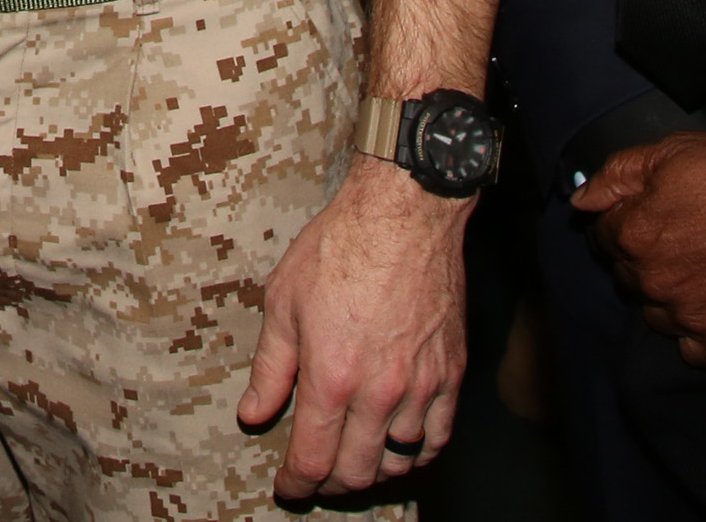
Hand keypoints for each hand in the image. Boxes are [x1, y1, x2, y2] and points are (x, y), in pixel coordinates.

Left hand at [235, 159, 468, 500]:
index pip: (313, 458)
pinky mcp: (451, 376)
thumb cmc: (339, 250)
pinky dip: (417, 455)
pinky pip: (439, 438)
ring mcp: (420, 387)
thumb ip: (271, 368)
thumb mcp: (284, 303)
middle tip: (316, 478)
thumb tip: (254, 414)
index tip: (288, 489)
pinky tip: (400, 449)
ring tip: (354, 462)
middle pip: (356, 472)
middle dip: (330, 484)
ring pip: (399, 462)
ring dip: (373, 472)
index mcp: (331, 377)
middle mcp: (379, 392)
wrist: (403, 217)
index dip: (296, 484)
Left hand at [572, 131, 705, 365]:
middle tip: (682, 247)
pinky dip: (701, 334)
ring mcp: (691, 318)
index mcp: (634, 234)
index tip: (648, 220)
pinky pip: (695, 352)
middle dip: (645, 263)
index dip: (623, 225)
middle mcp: (654, 282)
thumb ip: (617, 175)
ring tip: (704, 277)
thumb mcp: (672, 153)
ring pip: (659, 317)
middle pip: (630, 279)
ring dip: (671, 300)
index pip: (604, 237)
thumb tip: (582, 200)